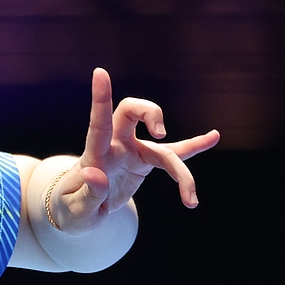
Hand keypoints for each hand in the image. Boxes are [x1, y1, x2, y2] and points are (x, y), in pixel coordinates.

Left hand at [47, 68, 219, 231]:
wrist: (79, 212)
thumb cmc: (72, 209)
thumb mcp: (76, 210)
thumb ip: (88, 193)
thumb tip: (94, 173)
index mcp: (94, 155)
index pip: (98, 123)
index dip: (100, 99)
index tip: (100, 73)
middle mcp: (115, 146)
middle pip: (131, 112)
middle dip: (150, 113)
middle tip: (160, 134)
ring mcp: (131, 151)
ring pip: (163, 148)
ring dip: (181, 172)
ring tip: (191, 200)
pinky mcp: (144, 161)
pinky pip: (172, 154)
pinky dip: (193, 147)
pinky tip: (213, 137)